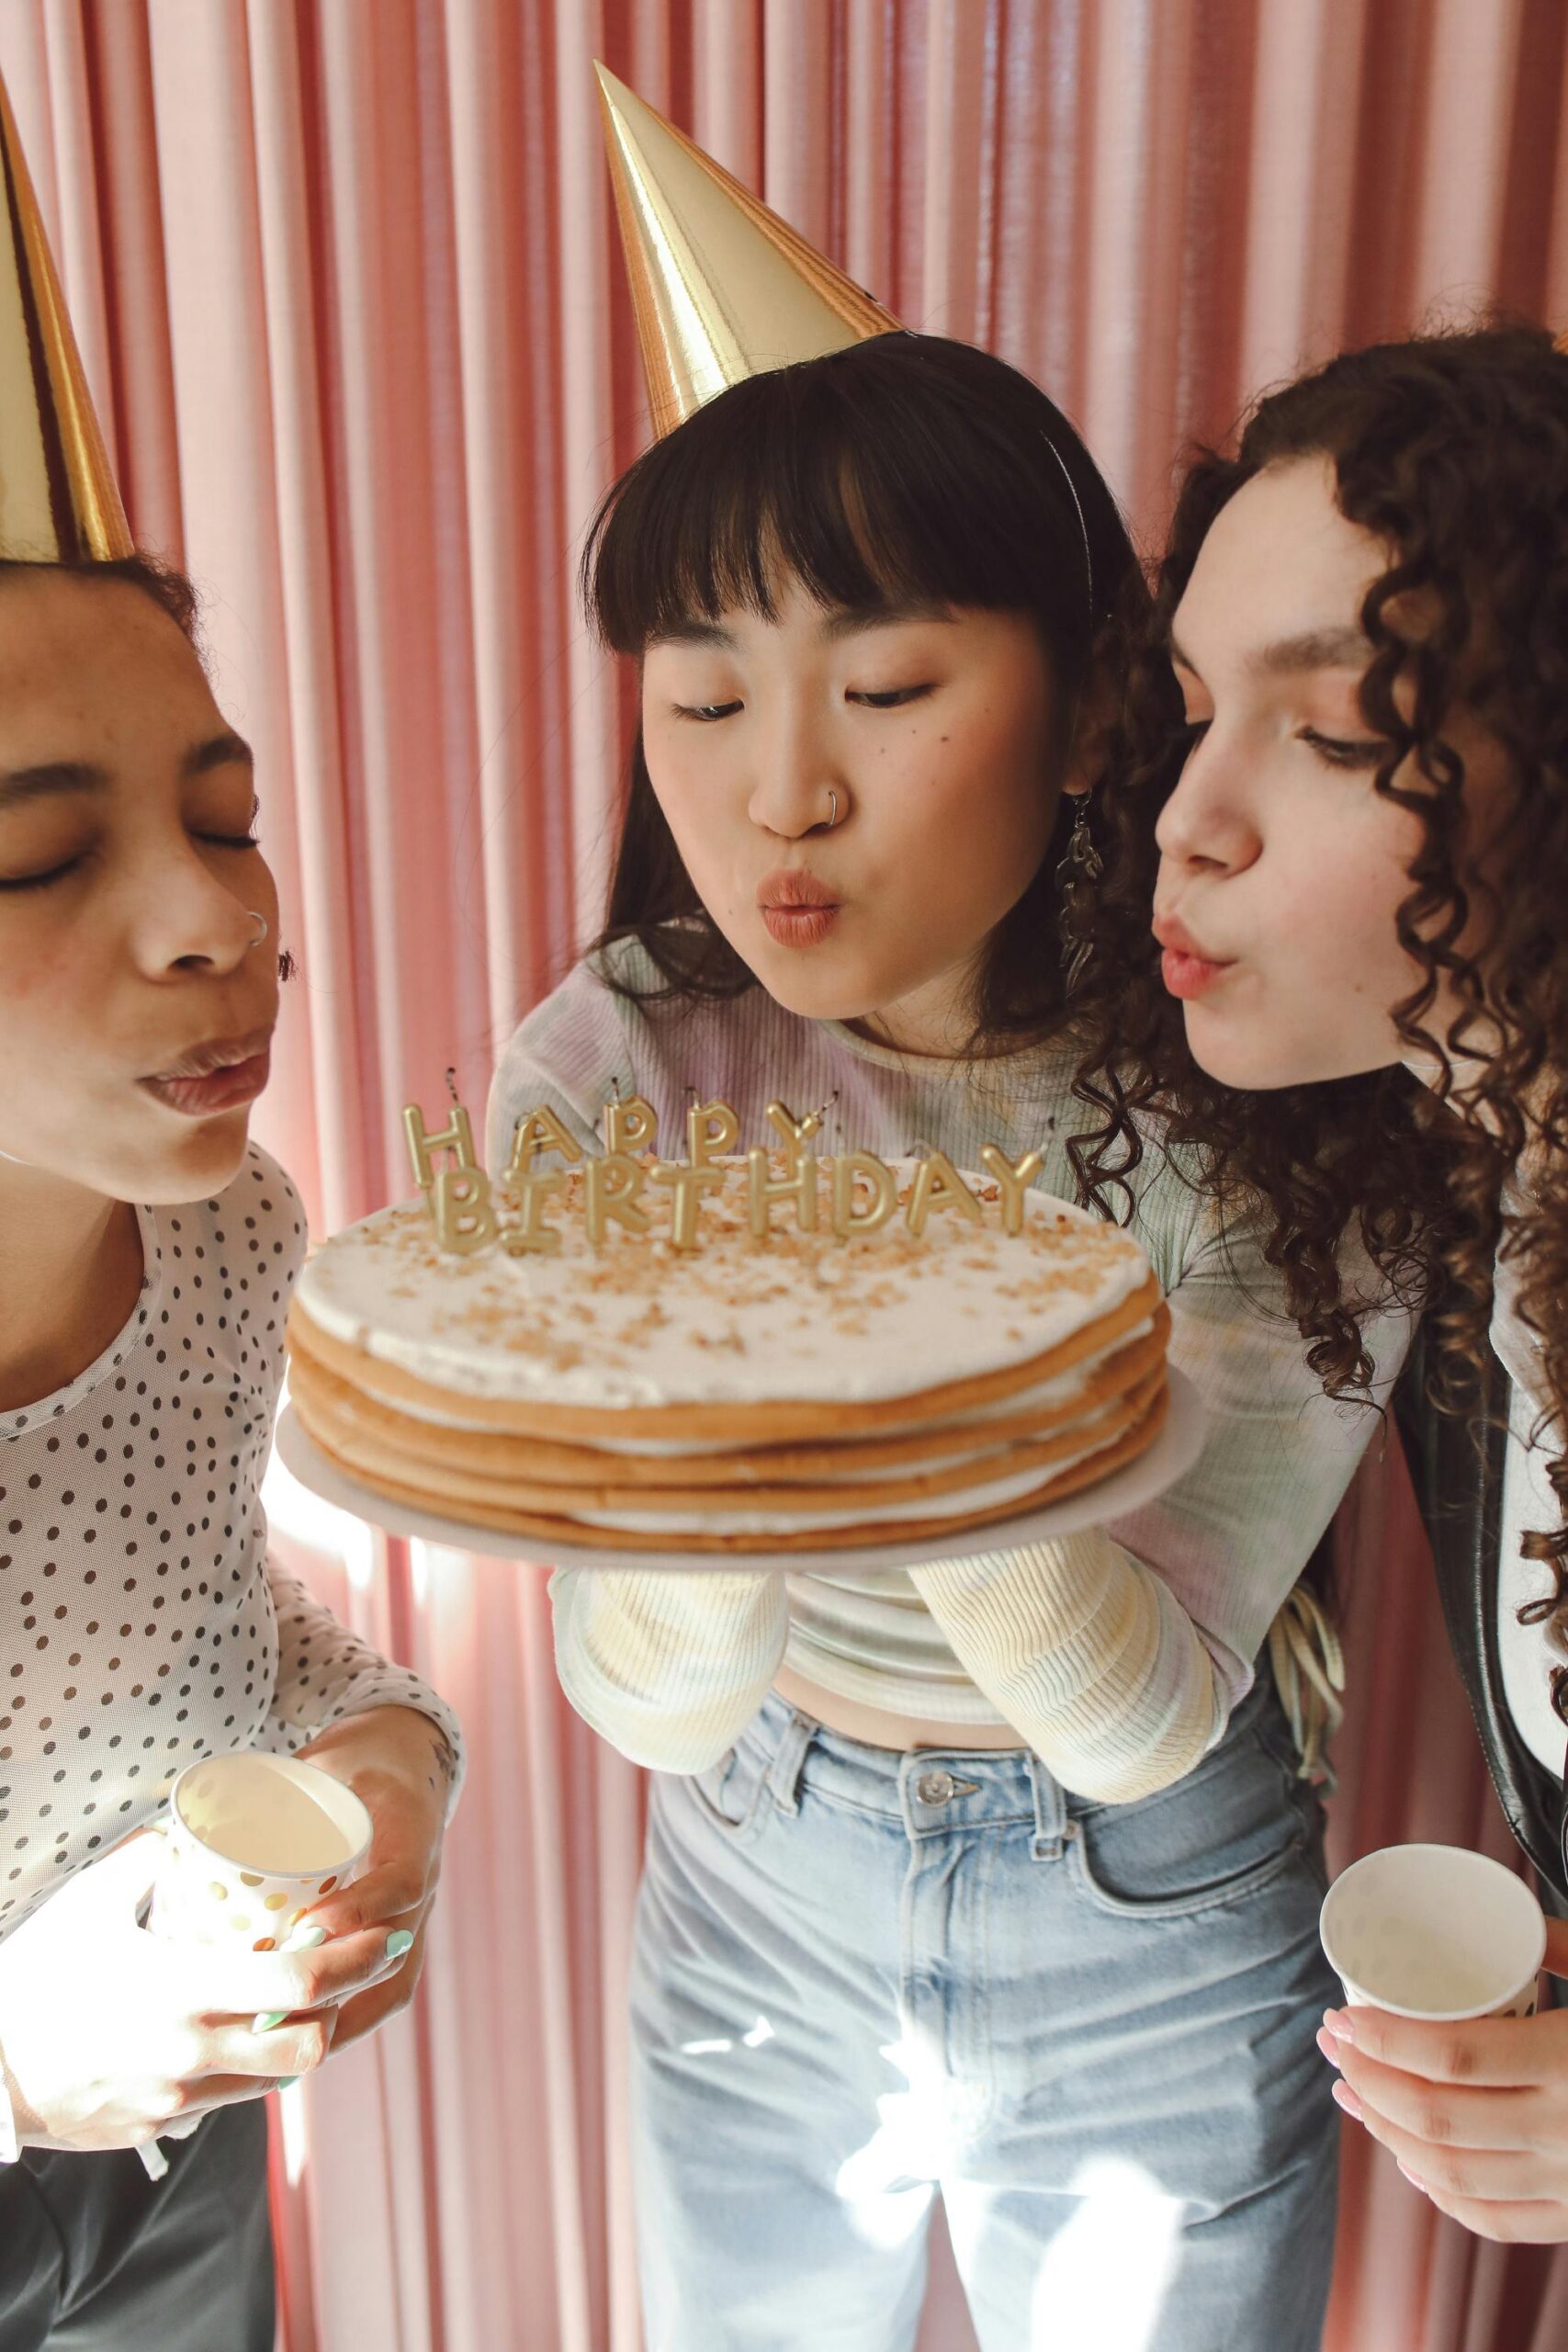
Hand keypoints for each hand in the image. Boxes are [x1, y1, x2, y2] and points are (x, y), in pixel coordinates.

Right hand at [0, 1830, 412, 2152]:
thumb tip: (184, 1820)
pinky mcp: (157, 2125)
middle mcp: (192, 2054)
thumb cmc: (31, 1978)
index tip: (389, 1933)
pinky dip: (253, 2068)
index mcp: (184, 1992)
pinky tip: (250, 2034)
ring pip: (275, 2079)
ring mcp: (176, 2099)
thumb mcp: (88, 1903)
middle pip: (309, 2044)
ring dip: (303, 2039)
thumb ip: (146, 1858)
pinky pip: (228, 2099)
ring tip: (315, 1998)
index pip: (299, 1984)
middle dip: (347, 2008)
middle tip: (363, 1969)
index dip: (356, 1960)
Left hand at [288, 1705, 451, 2054]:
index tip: (309, 1927)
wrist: (401, 1761)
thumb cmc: (352, 1764)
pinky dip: (341, 2024)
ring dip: (336, 2025)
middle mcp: (421, 1886)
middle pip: (394, 1960)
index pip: (401, 1880)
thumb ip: (272, 1788)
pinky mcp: (398, 1940)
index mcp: (411, 1833)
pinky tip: (298, 2048)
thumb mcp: (326, 1762)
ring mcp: (414, 1920)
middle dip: (333, 1996)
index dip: (360, 1910)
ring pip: (387, 1990)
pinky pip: (379, 1995)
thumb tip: (183, 1823)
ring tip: (276, 2051)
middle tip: (269, 2016)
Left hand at [1318, 1917, 1567, 2240]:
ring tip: (1353, 2093)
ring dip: (1388, 2133)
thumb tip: (1503, 1916)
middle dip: (1368, 2080)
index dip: (1382, 2040)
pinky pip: (1495, 2219)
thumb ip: (1561, 1944)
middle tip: (1333, 2043)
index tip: (1341, 2015)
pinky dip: (1441, 2193)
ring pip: (1453, 2173)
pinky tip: (1413, 2160)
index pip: (1450, 2059)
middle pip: (1437, 2119)